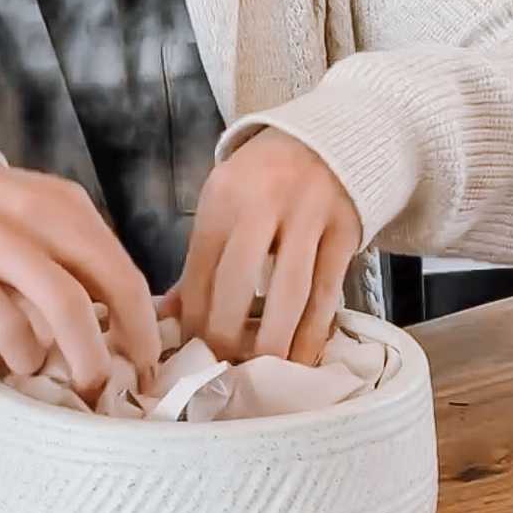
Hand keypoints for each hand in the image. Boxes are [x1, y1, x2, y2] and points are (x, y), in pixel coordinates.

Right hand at [0, 163, 160, 393]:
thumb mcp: (30, 231)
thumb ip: (69, 267)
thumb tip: (120, 334)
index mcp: (61, 203)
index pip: (122, 266)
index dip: (145, 321)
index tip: (152, 363)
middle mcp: (31, 210)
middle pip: (107, 280)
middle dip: (129, 341)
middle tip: (126, 384)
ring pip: (64, 301)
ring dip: (85, 354)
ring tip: (83, 384)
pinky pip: (4, 319)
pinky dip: (25, 351)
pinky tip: (25, 364)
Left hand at [173, 129, 361, 365]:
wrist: (326, 140)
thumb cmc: (262, 181)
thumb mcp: (223, 204)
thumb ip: (199, 261)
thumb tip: (167, 317)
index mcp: (224, 197)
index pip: (202, 265)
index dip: (194, 315)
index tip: (190, 352)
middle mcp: (265, 202)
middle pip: (239, 279)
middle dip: (226, 332)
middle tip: (221, 370)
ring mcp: (309, 216)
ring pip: (289, 289)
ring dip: (273, 338)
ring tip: (261, 372)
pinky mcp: (345, 232)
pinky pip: (328, 292)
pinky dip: (314, 331)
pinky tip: (302, 359)